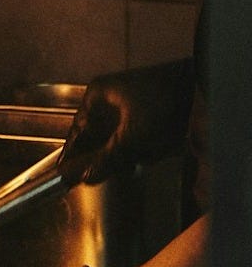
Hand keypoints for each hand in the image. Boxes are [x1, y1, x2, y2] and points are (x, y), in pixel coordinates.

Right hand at [58, 59, 194, 185]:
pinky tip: (145, 155)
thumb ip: (106, 159)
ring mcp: (131, 104)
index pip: (77, 132)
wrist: (202, 89)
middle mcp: (111, 98)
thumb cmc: (165, 100)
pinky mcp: (150, 112)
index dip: (72, 155)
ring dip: (120, 154)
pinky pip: (135, 136)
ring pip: (116, 139)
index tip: (64, 174)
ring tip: (127, 166)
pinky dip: (138, 149)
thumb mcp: (131, 136)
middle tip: (92, 175)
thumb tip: (84, 176)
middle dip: (99, 156)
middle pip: (96, 137)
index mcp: (98, 95)